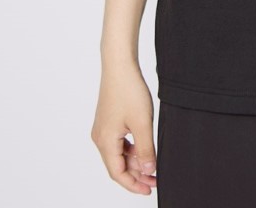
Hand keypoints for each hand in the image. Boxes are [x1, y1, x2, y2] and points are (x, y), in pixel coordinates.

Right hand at [90, 61, 157, 194]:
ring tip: (152, 164)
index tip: (149, 189)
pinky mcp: (107, 121)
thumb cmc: (129, 90)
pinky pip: (119, 142)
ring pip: (119, 154)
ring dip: (134, 161)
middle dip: (136, 174)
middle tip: (155, 179)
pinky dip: (131, 148)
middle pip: (117, 165)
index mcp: (105, 142)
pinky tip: (144, 148)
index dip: (133, 184)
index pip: (117, 174)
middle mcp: (100, 138)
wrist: (119, 65)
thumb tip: (148, 172)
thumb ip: (145, 150)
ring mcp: (103, 129)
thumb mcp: (142, 123)